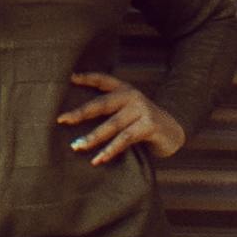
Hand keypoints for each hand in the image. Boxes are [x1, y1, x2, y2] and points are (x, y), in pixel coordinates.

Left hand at [57, 69, 186, 165]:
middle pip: (101, 104)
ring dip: (93, 137)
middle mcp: (132, 96)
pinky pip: (125, 139)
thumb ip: (110, 111)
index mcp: (125, 90)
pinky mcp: (149, 125)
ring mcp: (141, 109)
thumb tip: (76, 120)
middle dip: (80, 113)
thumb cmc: (143, 124)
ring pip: (112, 125)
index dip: (86, 78)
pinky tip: (98, 159)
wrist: (175, 132)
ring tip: (77, 146)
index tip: (69, 78)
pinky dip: (110, 150)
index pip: (103, 79)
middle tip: (61, 119)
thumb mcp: (128, 111)